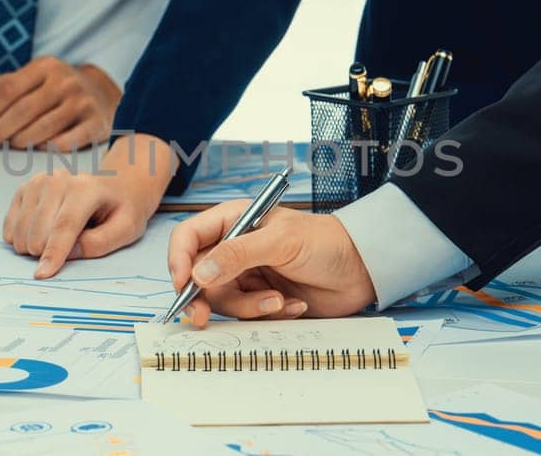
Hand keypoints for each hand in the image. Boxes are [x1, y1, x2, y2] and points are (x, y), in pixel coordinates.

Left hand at [0, 57, 120, 150]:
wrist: (101, 94)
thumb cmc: (52, 89)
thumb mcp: (25, 83)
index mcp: (45, 66)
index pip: (7, 89)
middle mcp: (66, 81)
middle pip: (23, 111)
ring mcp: (83, 102)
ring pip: (42, 129)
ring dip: (19, 142)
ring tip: (8, 146)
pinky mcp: (96, 123)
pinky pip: (66, 143)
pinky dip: (46, 149)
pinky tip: (34, 150)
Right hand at [1, 134, 172, 277]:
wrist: (114, 186)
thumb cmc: (121, 210)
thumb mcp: (126, 229)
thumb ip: (100, 243)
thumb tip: (67, 253)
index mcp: (86, 189)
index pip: (65, 225)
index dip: (54, 253)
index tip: (42, 275)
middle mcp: (58, 180)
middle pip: (39, 231)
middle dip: (47, 253)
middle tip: (70, 247)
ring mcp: (38, 182)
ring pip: (22, 231)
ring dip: (34, 247)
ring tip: (58, 239)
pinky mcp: (24, 189)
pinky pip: (11, 226)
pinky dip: (21, 238)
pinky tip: (40, 234)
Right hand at [167, 202, 375, 326]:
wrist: (362, 270)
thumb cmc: (325, 242)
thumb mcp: (280, 242)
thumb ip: (237, 255)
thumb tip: (197, 273)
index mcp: (233, 222)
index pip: (188, 238)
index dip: (178, 261)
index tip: (183, 285)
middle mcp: (235, 249)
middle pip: (197, 277)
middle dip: (203, 297)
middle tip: (202, 318)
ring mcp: (248, 276)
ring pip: (222, 301)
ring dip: (249, 306)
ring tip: (278, 300)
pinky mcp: (262, 299)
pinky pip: (247, 315)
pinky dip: (268, 313)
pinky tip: (294, 304)